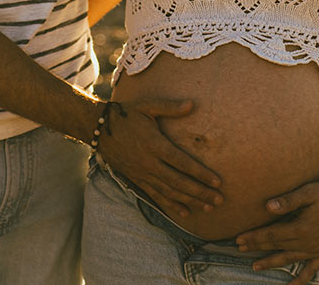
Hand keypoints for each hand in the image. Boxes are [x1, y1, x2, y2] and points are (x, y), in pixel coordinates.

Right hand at [95, 99, 223, 216]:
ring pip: (169, 191)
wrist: (99, 128)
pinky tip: (184, 213)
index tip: (217, 182)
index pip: (182, 162)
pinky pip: (155, 196)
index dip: (200, 173)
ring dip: (190, 201)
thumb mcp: (147, 106)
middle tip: (219, 199)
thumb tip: (192, 104)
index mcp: (154, 144)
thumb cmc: (126, 114)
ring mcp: (142, 173)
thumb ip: (170, 107)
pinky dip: (170, 206)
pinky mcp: (136, 179)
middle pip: (179, 181)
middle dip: (200, 192)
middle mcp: (149, 162)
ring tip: (208, 208)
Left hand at [235, 177, 318, 284]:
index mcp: (301, 228)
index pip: (271, 235)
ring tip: (255, 267)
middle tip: (239, 249)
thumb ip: (288, 201)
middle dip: (257, 248)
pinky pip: (311, 270)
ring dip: (271, 263)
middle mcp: (307, 243)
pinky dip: (301, 279)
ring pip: (288, 259)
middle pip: (276, 246)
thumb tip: (267, 207)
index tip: (239, 239)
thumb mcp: (308, 192)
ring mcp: (316, 250)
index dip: (254, 237)